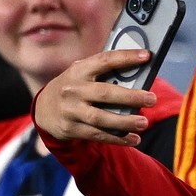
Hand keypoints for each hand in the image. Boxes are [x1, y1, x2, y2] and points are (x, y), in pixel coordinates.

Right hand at [33, 49, 157, 145]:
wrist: (43, 109)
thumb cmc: (74, 87)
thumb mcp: (81, 74)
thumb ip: (104, 72)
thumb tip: (139, 72)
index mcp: (79, 70)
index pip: (105, 60)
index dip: (126, 57)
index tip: (147, 56)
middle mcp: (72, 90)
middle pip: (105, 94)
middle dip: (130, 97)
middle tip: (152, 99)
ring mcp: (70, 111)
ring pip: (101, 118)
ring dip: (125, 122)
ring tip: (144, 123)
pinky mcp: (70, 129)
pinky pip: (97, 135)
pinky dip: (117, 138)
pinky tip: (134, 139)